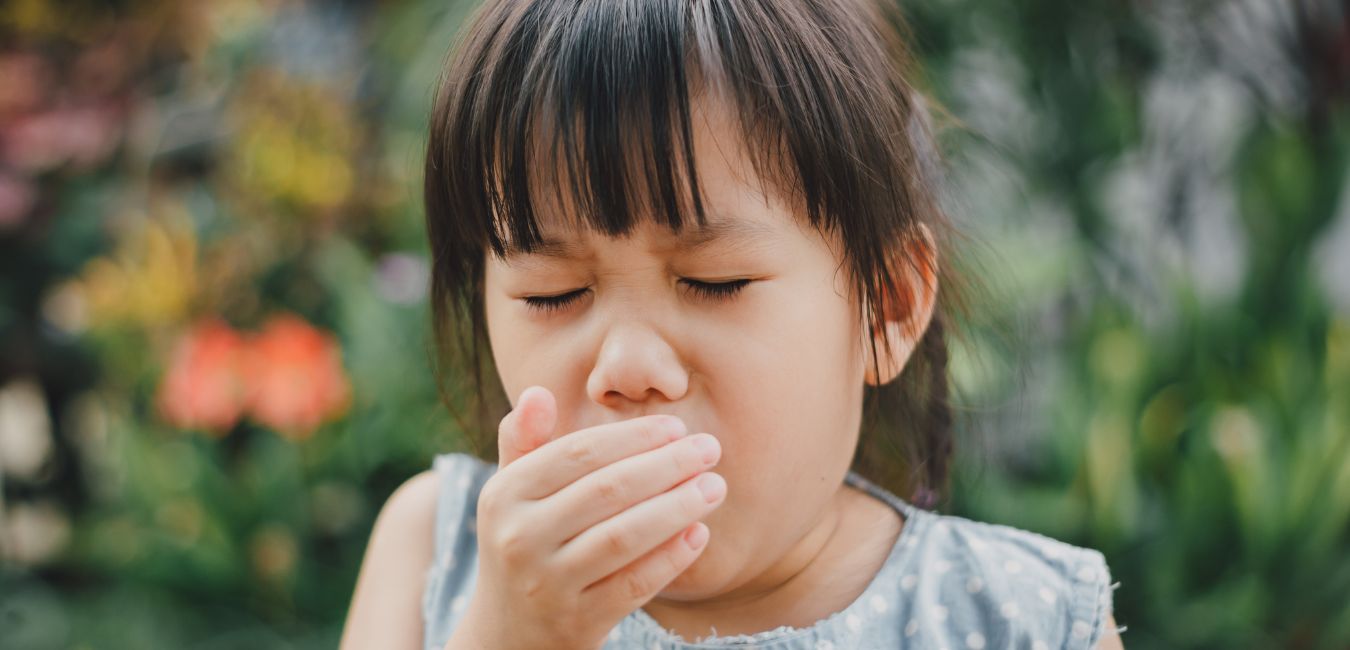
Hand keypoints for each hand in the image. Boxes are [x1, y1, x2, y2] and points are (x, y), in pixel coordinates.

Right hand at [447, 386, 725, 649]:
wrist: (509, 635)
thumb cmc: (525, 544)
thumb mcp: (511, 495)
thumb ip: (524, 442)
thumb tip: (538, 392)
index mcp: (504, 495)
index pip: (578, 453)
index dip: (633, 436)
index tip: (678, 427)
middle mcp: (519, 538)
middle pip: (607, 491)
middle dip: (666, 465)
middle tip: (710, 449)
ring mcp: (547, 584)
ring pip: (623, 538)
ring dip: (677, 508)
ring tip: (714, 487)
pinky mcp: (577, 622)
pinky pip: (633, 585)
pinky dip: (670, 558)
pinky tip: (699, 534)